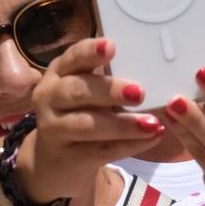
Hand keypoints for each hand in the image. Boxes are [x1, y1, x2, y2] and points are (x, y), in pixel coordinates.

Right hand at [15, 38, 164, 203]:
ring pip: (87, 125)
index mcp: (59, 72)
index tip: (112, 46)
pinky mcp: (66, 156)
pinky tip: (150, 139)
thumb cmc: (79, 113)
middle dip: (109, 90)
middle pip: (77, 91)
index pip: (73, 58)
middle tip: (140, 93)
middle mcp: (49, 97)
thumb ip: (109, 79)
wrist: (55, 159)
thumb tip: (155, 69)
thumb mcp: (87, 91)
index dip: (91, 52)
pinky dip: (128, 145)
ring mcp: (53, 128)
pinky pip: (100, 150)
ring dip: (122, 125)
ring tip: (151, 124)